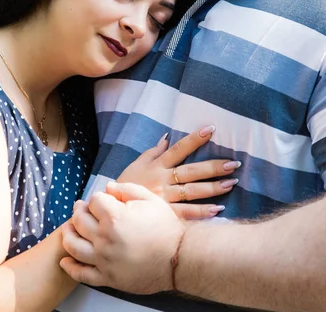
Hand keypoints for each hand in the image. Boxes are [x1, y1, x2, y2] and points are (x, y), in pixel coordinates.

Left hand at [60, 182, 183, 293]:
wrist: (179, 258)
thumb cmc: (165, 227)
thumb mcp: (149, 199)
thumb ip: (126, 189)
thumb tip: (107, 187)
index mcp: (115, 217)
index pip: (93, 201)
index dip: (97, 198)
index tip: (103, 200)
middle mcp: (105, 238)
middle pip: (79, 220)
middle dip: (78, 211)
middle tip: (81, 209)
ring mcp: (104, 259)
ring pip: (73, 245)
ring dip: (68, 234)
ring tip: (69, 229)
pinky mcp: (107, 277)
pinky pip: (82, 274)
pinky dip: (70, 267)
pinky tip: (65, 261)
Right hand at [117, 125, 239, 218]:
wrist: (110, 208)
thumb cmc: (125, 184)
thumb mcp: (137, 164)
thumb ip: (154, 151)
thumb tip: (168, 137)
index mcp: (157, 165)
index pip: (179, 148)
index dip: (195, 139)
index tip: (211, 129)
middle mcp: (163, 179)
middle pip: (191, 171)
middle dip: (213, 167)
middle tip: (233, 163)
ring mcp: (164, 198)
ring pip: (192, 192)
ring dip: (212, 188)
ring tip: (231, 183)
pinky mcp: (164, 215)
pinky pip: (185, 213)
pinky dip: (202, 212)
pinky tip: (218, 209)